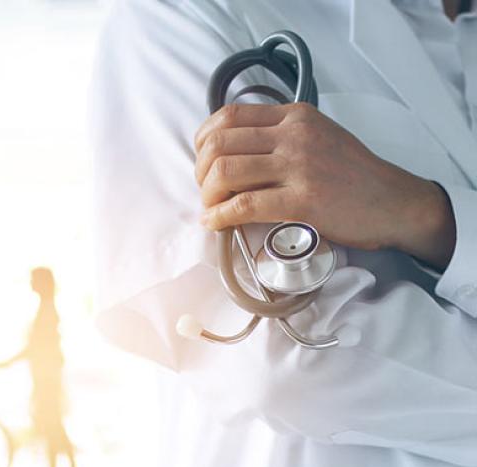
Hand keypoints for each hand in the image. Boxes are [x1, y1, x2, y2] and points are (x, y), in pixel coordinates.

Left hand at [194, 103, 455, 268]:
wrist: (394, 202)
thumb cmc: (352, 174)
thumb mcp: (317, 136)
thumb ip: (279, 135)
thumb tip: (231, 150)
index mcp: (295, 116)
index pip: (228, 115)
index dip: (203, 141)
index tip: (203, 162)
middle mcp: (295, 135)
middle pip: (219, 145)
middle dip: (200, 171)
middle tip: (206, 190)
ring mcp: (299, 166)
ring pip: (225, 172)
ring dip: (207, 195)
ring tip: (211, 208)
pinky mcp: (303, 200)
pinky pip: (244, 205)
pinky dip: (219, 216)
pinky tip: (214, 223)